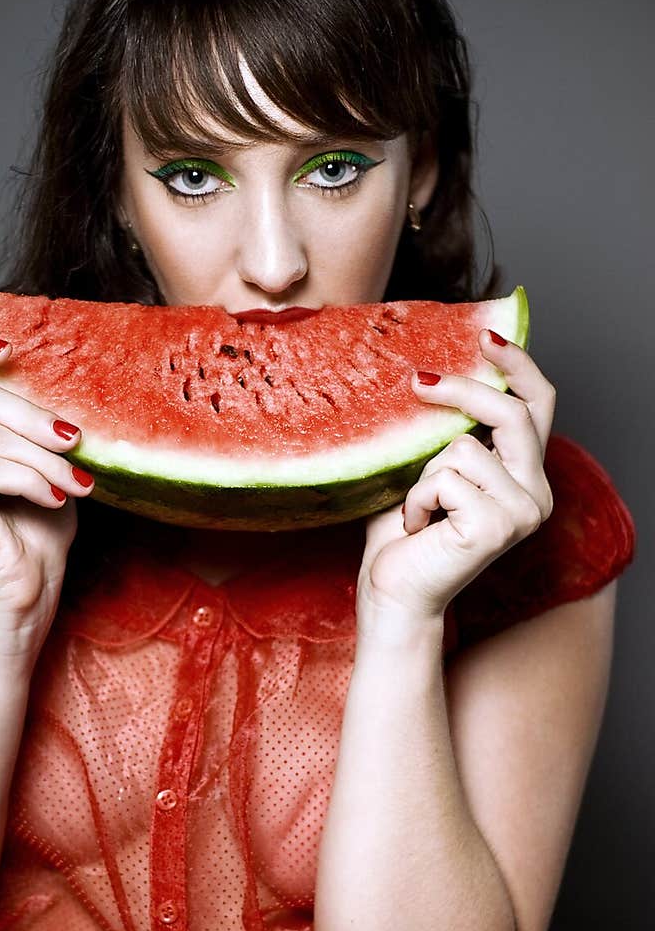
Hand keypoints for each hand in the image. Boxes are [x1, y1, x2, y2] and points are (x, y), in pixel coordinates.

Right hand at [0, 332, 94, 656]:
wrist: (27, 592)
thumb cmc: (39, 529)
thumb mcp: (48, 461)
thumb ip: (41, 422)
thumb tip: (70, 382)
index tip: (11, 347)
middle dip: (38, 419)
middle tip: (78, 444)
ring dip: (46, 460)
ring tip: (78, 486)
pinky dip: (34, 481)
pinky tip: (55, 500)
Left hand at [358, 329, 555, 623]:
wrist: (393, 595)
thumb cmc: (403, 537)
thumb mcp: (426, 468)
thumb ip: (445, 432)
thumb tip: (429, 371)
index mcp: (526, 475)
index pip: (537, 406)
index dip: (517, 365)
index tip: (485, 334)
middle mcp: (537, 493)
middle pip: (510, 413)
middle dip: (460, 390)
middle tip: (415, 383)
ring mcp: (523, 512)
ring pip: (464, 448)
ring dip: (423, 474)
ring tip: (417, 510)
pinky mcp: (498, 526)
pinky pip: (445, 478)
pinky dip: (417, 497)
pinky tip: (416, 527)